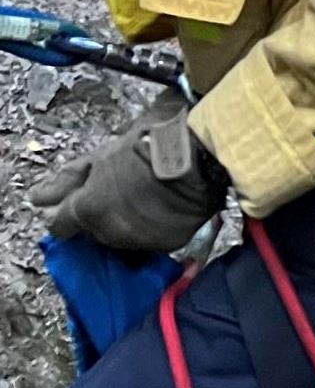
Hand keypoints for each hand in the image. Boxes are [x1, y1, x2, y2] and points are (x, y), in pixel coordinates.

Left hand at [31, 91, 226, 253]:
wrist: (203, 157)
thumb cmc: (151, 143)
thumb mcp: (103, 154)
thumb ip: (69, 179)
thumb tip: (38, 198)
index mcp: (88, 209)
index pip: (59, 227)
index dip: (68, 213)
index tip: (80, 201)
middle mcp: (109, 232)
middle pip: (91, 232)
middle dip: (98, 216)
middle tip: (119, 191)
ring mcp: (138, 241)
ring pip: (120, 237)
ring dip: (124, 223)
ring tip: (144, 197)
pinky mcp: (167, 245)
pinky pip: (149, 240)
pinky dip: (151, 228)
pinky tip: (162, 207)